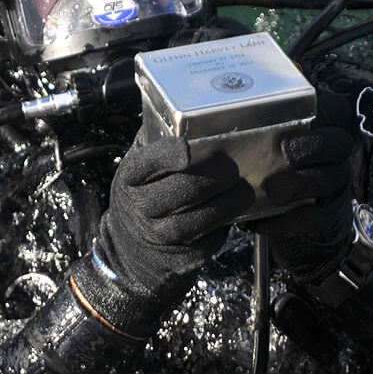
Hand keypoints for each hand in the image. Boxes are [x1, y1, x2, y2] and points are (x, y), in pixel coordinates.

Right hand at [71, 131, 253, 336]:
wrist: (129, 253)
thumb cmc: (143, 198)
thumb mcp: (139, 172)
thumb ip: (157, 146)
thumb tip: (194, 115)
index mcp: (129, 178)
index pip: (147, 163)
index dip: (168, 154)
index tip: (190, 148)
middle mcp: (138, 208)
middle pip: (177, 191)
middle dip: (211, 178)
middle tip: (232, 168)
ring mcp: (156, 237)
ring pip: (192, 222)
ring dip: (225, 205)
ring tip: (243, 191)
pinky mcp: (177, 258)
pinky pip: (205, 242)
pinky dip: (223, 227)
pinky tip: (233, 213)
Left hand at [253, 89, 355, 280]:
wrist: (286, 220)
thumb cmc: (267, 172)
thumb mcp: (262, 148)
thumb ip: (252, 133)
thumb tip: (210, 125)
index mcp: (320, 131)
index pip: (336, 110)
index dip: (325, 108)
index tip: (299, 112)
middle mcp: (334, 157)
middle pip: (340, 142)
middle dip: (310, 145)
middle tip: (284, 152)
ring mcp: (336, 187)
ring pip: (333, 178)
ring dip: (299, 183)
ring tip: (270, 190)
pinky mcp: (330, 217)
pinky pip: (316, 217)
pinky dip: (286, 221)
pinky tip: (259, 221)